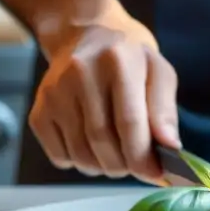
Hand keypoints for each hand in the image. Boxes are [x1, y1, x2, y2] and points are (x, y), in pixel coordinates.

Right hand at [29, 11, 179, 182]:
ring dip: (103, 167)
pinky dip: (80, 163)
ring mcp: (54, 93)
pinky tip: (91, 145)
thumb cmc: (129, 58)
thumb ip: (165, 111)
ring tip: (116, 154)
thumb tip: (170, 148)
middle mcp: (80, 73)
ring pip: (81, 155)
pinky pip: (60, 156)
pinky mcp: (39, 110)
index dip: (144, 157)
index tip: (156, 175)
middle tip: (136, 164)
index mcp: (117, 60)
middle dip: (125, 166)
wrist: (84, 35)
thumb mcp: (158, 71)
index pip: (129, 122)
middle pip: (103, 143)